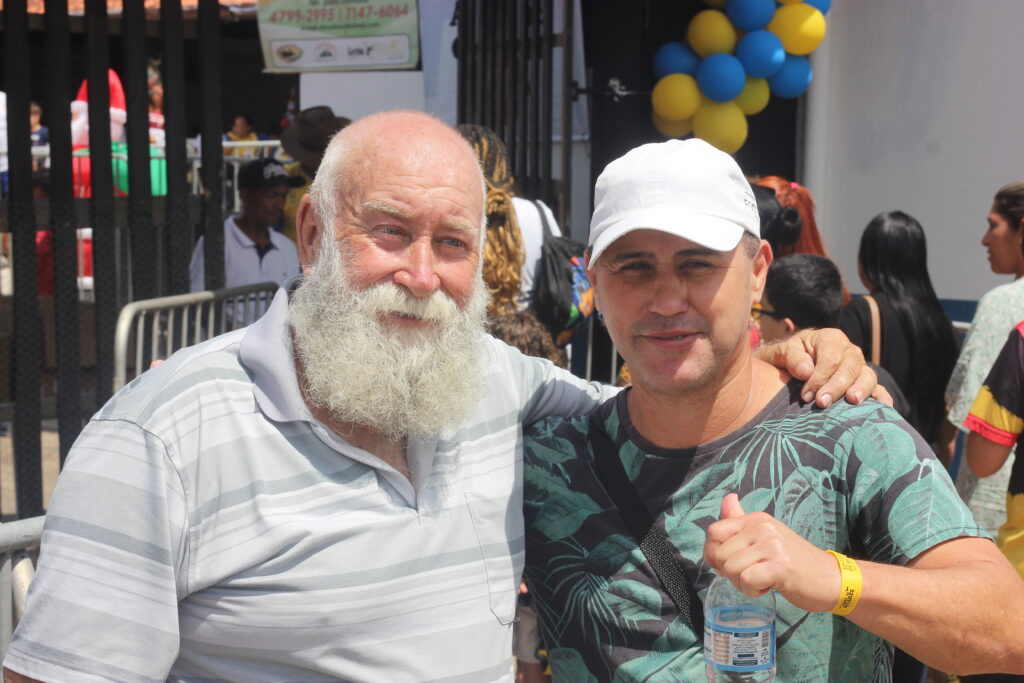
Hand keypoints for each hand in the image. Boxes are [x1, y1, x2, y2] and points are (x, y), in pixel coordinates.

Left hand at [703, 494, 840, 612]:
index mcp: (757, 519)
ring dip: (743, 584)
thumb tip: (728, 498)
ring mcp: (772, 546)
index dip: (712, 553)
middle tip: (753, 575)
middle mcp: (763, 528)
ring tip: (764, 580)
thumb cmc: (796, 561)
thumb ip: (743, 521)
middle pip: (720, 554)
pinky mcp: (780, 567)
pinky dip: (753, 591)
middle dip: (730, 573)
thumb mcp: (768, 537)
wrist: (832, 578)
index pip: (714, 531)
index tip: (727, 565)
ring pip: (731, 569)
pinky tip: (769, 587)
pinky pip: (746, 581)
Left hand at [756, 328, 876, 407]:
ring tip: (851, 402)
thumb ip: (791, 358)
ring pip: (867, 376)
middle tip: (822, 403)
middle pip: (850, 368)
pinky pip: (878, 388)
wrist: (791, 365)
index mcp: (830, 339)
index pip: (831, 358)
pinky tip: (884, 407)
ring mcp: (859, 366)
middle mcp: (849, 351)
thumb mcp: (782, 352)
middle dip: (836, 387)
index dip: (820, 377)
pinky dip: (882, 397)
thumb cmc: (788, 358)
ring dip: (860, 390)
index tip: (806, 396)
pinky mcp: (863, 382)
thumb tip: (806, 371)